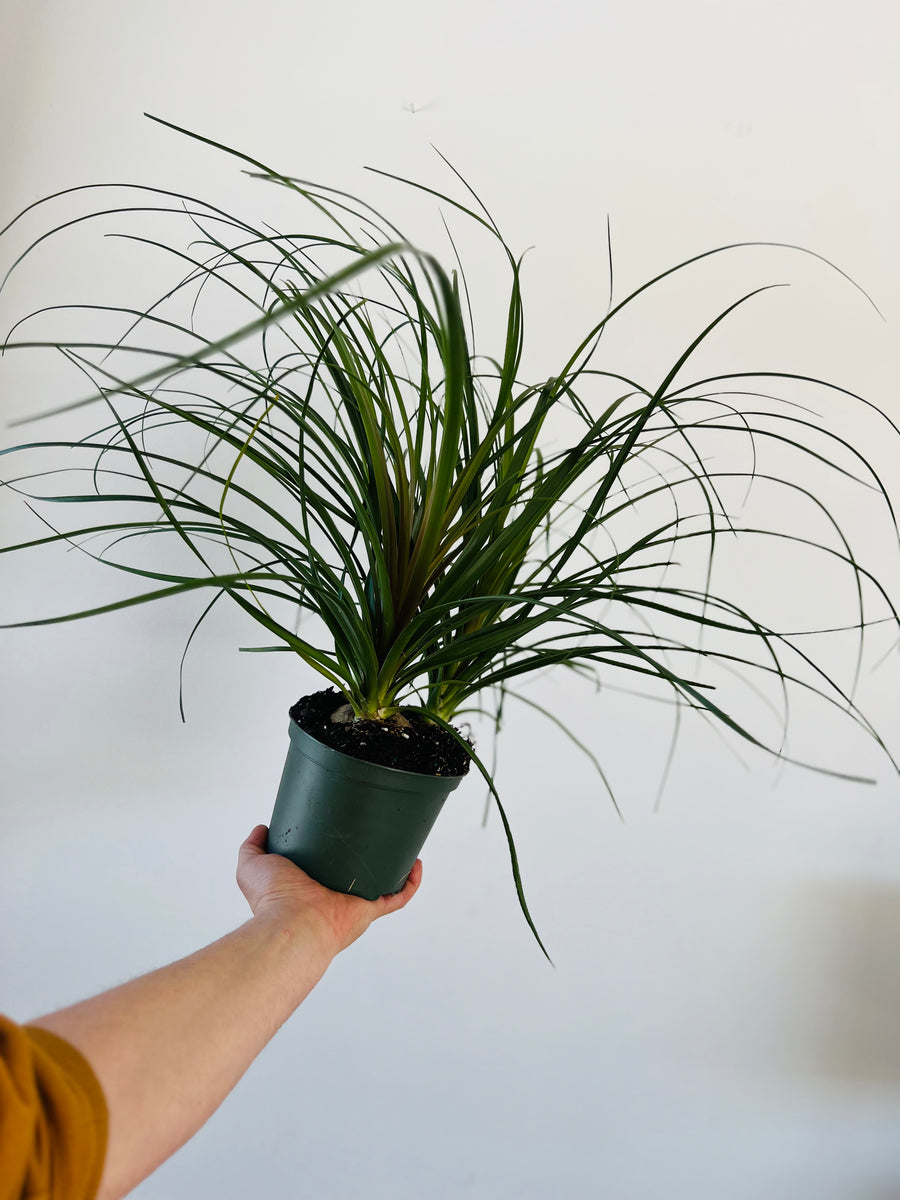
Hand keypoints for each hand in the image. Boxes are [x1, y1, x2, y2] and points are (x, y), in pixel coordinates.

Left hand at [236, 825, 422, 955]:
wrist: (294, 922)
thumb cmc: (273, 898)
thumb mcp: (252, 865)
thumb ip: (251, 846)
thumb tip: (262, 828)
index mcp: (310, 888)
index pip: (326, 869)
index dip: (334, 853)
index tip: (341, 831)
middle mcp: (335, 898)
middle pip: (357, 876)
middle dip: (367, 858)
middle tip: (375, 831)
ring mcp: (355, 904)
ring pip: (382, 884)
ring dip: (394, 867)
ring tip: (400, 842)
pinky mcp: (371, 909)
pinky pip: (398, 897)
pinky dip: (410, 882)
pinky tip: (415, 862)